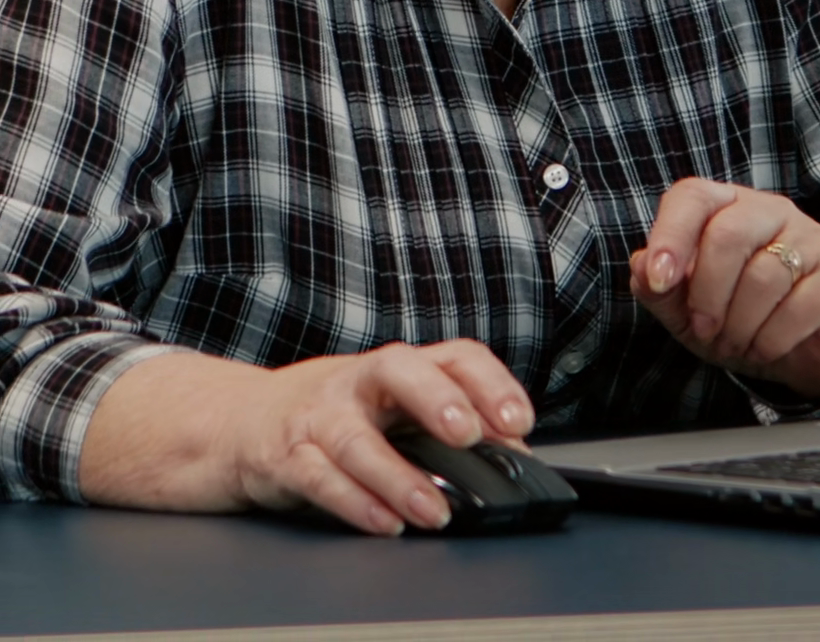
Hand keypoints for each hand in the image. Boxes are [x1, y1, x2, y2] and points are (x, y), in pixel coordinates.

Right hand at [80, 338, 533, 535]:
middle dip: (437, 398)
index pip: (452, 355)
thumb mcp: (390, 412)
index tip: (519, 420)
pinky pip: (320, 479)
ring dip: (400, 477)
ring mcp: (319, 415)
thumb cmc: (334, 418)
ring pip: (358, 438)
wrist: (241, 424)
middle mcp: (358, 382)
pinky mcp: (286, 455)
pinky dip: (355, 503)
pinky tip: (385, 523)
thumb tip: (512, 458)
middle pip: (400, 369)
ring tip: (435, 511)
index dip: (490, 382)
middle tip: (470, 433)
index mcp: (396, 370)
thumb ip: (445, 429)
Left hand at [629, 179, 819, 400]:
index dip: (670, 235)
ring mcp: (809, 238)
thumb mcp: (691, 313)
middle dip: (707, 295)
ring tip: (739, 342)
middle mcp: (768, 211)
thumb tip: (638, 267)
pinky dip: (772, 340)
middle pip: (726, 235)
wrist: (811, 351)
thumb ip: (661, 291)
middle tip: (705, 330)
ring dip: (740, 326)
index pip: (692, 196)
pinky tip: (768, 346)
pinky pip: (798, 306)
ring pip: (763, 276)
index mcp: (726, 208)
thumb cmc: (743, 319)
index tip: (657, 279)